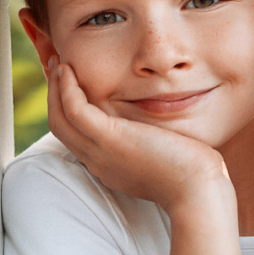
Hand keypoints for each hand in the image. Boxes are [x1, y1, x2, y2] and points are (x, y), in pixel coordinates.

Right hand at [45, 59, 228, 211]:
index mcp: (110, 166)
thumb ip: (154, 145)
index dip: (68, 111)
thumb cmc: (194, 176)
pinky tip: (69, 71)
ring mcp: (101, 152)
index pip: (78, 138)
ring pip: (60, 119)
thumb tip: (162, 132)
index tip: (70, 88)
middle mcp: (99, 162)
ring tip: (57, 64)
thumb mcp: (165, 158)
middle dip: (54, 96)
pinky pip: (75, 110)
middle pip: (61, 127)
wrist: (199, 190)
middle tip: (56, 68)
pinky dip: (66, 89)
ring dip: (55, 89)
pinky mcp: (111, 140)